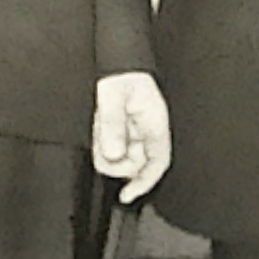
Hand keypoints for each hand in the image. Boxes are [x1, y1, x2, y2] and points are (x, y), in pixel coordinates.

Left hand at [91, 70, 170, 201]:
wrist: (118, 63)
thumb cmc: (122, 75)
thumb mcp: (112, 98)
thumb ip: (113, 125)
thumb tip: (114, 154)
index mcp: (155, 125)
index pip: (158, 163)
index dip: (145, 183)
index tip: (127, 195)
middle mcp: (148, 132)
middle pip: (136, 165)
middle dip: (115, 163)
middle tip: (102, 149)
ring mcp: (137, 132)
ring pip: (123, 158)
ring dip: (107, 150)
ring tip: (100, 127)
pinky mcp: (126, 131)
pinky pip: (115, 147)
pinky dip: (103, 143)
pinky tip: (100, 126)